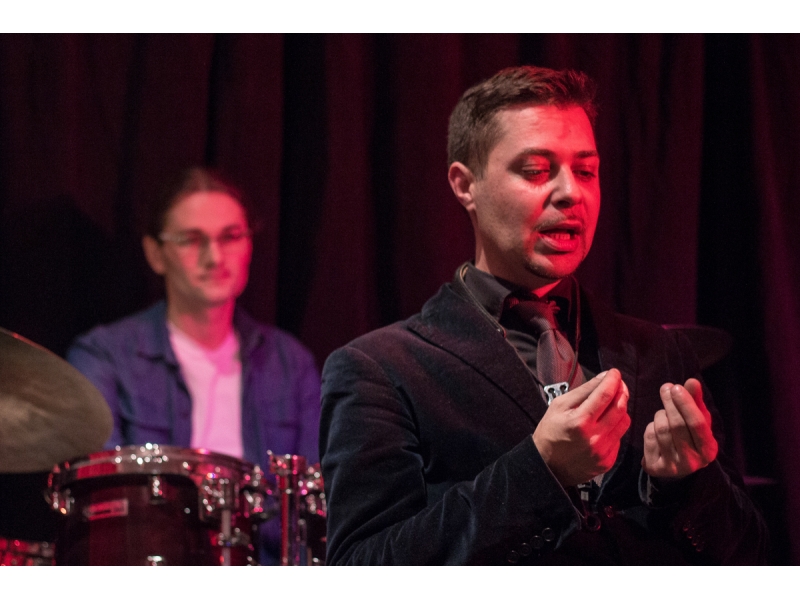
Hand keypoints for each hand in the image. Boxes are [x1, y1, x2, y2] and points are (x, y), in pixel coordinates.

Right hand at [533, 369, 630, 487]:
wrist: (548, 466)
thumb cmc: (551, 433)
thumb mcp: (559, 406)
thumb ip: (583, 390)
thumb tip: (603, 377)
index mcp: (579, 421)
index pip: (605, 394)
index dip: (613, 379)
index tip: (614, 373)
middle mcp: (594, 437)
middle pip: (619, 407)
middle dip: (621, 390)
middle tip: (618, 383)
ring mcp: (602, 451)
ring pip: (624, 422)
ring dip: (622, 408)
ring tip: (613, 403)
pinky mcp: (608, 460)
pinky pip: (619, 437)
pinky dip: (615, 426)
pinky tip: (605, 423)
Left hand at [641, 378, 718, 478]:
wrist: (677, 465)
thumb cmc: (691, 436)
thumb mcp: (698, 420)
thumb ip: (696, 401)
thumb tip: (692, 381)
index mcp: (708, 450)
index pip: (697, 424)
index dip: (686, 404)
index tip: (676, 387)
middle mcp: (692, 462)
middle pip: (676, 426)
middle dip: (669, 403)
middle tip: (666, 388)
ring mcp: (672, 467)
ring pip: (661, 430)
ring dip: (660, 415)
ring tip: (664, 412)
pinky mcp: (654, 468)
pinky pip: (649, 438)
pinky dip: (650, 427)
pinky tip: (656, 428)